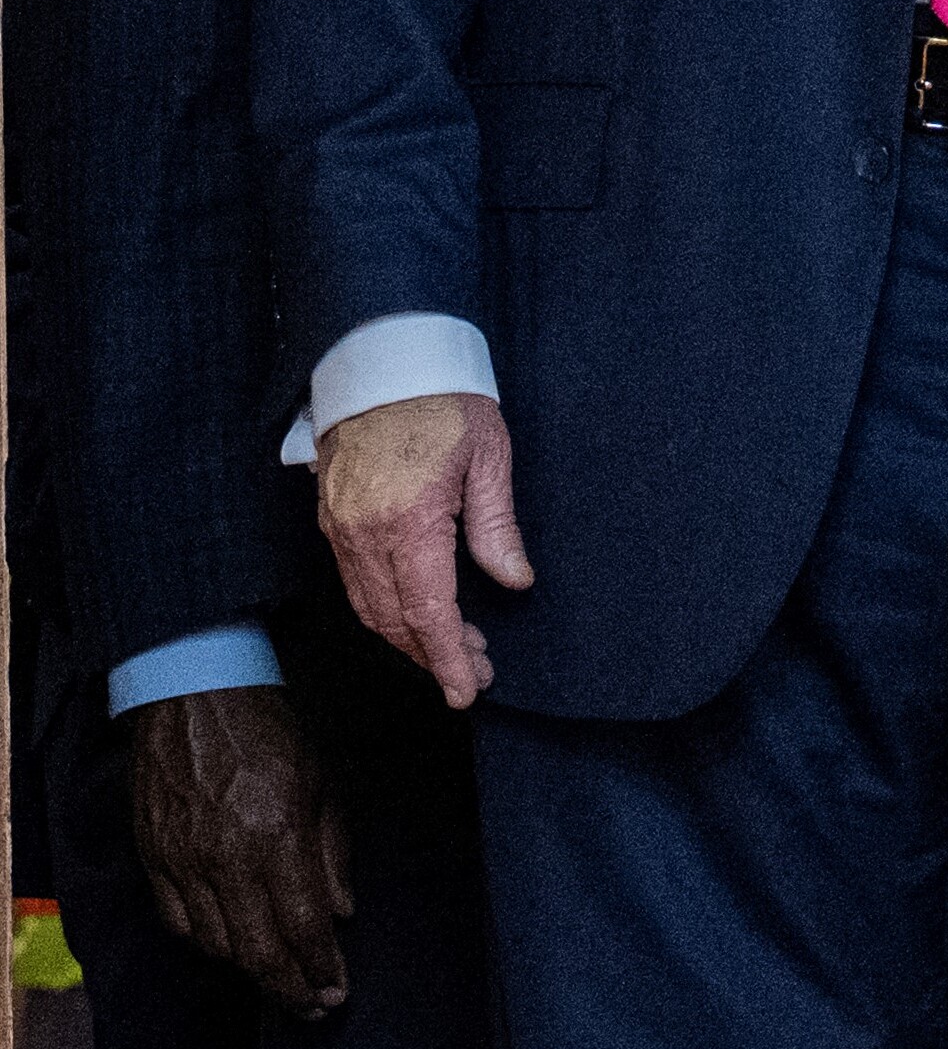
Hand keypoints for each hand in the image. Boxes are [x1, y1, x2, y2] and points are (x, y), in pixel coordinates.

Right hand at [128, 687, 351, 1020]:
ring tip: (279, 978)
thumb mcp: (321, 784)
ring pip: (215, 944)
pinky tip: (230, 946)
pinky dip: (206, 943)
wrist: (194, 698)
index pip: (303, 927)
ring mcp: (183, 862)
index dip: (321, 969)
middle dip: (289, 988)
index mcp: (277, 837)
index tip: (337, 992)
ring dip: (250, 969)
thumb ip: (333, 853)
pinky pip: (178, 923)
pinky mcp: (153, 859)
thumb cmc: (268, 733)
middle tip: (312, 1008)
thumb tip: (343, 914)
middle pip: (257, 951)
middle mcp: (226, 859)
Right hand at [312, 393, 528, 709]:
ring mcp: (340, 528)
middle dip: (432, 654)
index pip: (426, 611)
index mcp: (407, 521)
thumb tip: (514, 581)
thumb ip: (496, 527)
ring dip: (408, 636)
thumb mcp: (489, 457)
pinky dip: (384, 607)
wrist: (383, 359)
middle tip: (473, 673)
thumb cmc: (445, 401)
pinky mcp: (331, 518)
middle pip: (393, 619)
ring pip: (369, 606)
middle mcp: (363, 533)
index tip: (466, 689)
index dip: (447, 656)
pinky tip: (417, 612)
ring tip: (454, 649)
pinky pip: (355, 581)